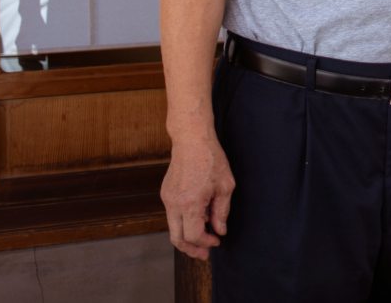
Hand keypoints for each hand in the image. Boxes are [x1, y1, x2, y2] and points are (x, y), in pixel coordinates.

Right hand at [161, 135, 235, 259]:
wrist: (191, 138)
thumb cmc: (211, 159)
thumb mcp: (225, 185)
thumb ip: (222, 211)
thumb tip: (220, 230)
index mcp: (190, 203)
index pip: (193, 236)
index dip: (206, 242)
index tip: (217, 240)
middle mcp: (174, 203)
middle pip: (177, 239)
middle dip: (191, 249)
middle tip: (205, 253)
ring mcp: (167, 198)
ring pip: (173, 228)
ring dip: (187, 236)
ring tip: (204, 235)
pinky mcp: (165, 193)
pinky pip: (172, 215)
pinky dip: (184, 221)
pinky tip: (198, 216)